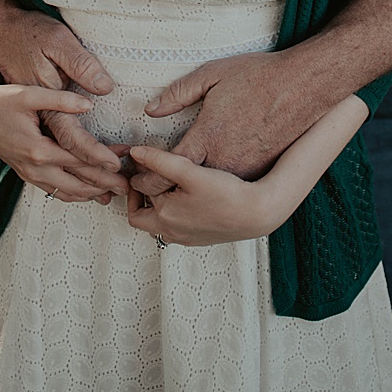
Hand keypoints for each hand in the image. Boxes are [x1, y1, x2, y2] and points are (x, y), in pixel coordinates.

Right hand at [0, 8, 125, 199]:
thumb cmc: (1, 99)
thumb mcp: (28, 93)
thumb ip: (58, 99)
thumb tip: (88, 103)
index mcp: (39, 149)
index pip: (81, 161)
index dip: (105, 163)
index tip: (126, 161)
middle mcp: (35, 167)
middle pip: (78, 183)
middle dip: (105, 185)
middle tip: (128, 186)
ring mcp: (29, 173)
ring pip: (67, 192)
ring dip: (90, 193)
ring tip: (113, 193)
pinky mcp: (25, 173)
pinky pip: (54, 191)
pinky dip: (73, 194)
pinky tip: (86, 193)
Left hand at [122, 144, 284, 246]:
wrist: (259, 212)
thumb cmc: (226, 194)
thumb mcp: (188, 171)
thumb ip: (159, 161)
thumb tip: (135, 153)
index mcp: (165, 220)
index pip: (133, 209)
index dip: (133, 189)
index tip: (139, 172)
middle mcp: (174, 234)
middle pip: (145, 219)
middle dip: (143, 198)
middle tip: (149, 177)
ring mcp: (189, 238)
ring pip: (162, 223)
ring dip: (159, 204)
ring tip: (167, 183)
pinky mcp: (203, 236)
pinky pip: (180, 225)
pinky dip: (175, 211)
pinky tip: (187, 193)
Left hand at [131, 51, 321, 197]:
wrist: (304, 87)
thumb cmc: (257, 76)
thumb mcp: (211, 74)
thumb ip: (177, 93)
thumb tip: (151, 110)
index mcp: (207, 137)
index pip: (166, 169)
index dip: (147, 174)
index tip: (137, 170)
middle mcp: (224, 160)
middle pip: (183, 189)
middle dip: (161, 189)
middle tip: (145, 182)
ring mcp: (244, 170)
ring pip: (207, 194)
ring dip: (185, 194)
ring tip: (168, 185)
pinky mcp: (260, 172)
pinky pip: (230, 189)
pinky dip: (212, 191)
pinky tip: (201, 184)